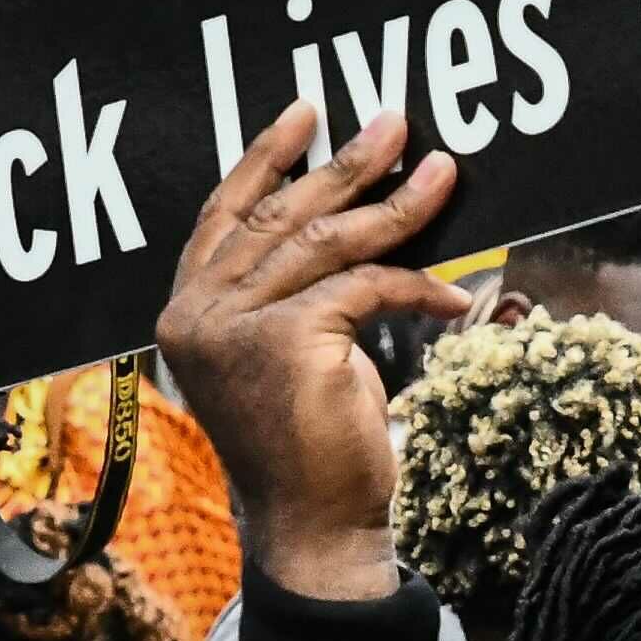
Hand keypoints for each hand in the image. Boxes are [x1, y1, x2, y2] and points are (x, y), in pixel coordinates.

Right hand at [158, 102, 470, 603]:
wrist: (316, 527)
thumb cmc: (310, 445)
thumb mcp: (291, 353)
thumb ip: (293, 293)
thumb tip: (353, 219)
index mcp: (187, 312)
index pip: (224, 215)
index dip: (265, 159)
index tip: (305, 114)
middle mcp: (198, 314)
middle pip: (277, 215)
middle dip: (343, 165)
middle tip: (395, 123)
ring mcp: (236, 326)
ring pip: (325, 240)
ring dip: (394, 204)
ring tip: (442, 172)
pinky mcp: (289, 340)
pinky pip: (365, 286)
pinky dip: (415, 284)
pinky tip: (453, 294)